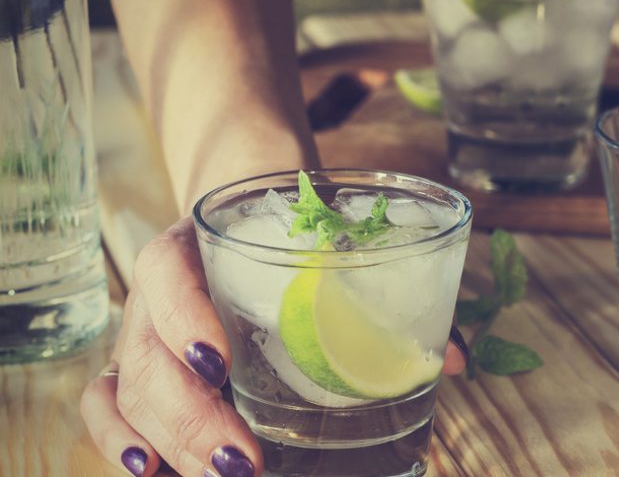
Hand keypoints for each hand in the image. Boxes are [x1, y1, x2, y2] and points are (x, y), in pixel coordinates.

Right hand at [81, 217, 466, 476]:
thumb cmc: (295, 238)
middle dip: (191, 418)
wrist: (249, 217)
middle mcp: (159, 291)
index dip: (184, 314)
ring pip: (126, 390)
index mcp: (200, 244)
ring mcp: (142, 334)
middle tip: (244, 464)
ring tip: (227, 476)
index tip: (219, 360)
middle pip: (148, 353)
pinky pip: (111, 406)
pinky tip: (151, 474)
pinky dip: (123, 441)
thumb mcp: (332, 246)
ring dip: (170, 443)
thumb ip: (391, 294)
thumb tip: (457, 360)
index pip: (168, 269)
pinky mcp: (138, 369)